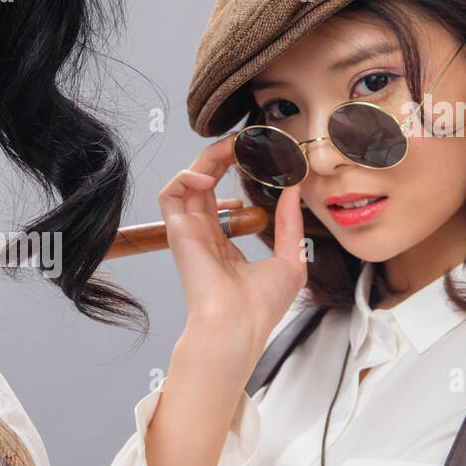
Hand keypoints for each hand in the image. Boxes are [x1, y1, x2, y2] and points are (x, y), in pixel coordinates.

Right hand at [157, 135, 307, 357]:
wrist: (239, 325)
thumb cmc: (262, 305)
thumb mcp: (290, 258)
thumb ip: (289, 223)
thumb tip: (294, 189)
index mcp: (225, 244)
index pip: (223, 198)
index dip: (239, 173)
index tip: (260, 159)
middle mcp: (204, 234)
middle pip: (206, 182)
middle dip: (224, 156)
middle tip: (247, 141)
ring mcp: (189, 232)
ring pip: (189, 181)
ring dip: (207, 158)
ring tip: (231, 147)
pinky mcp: (178, 231)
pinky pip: (170, 193)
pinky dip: (185, 176)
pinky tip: (209, 174)